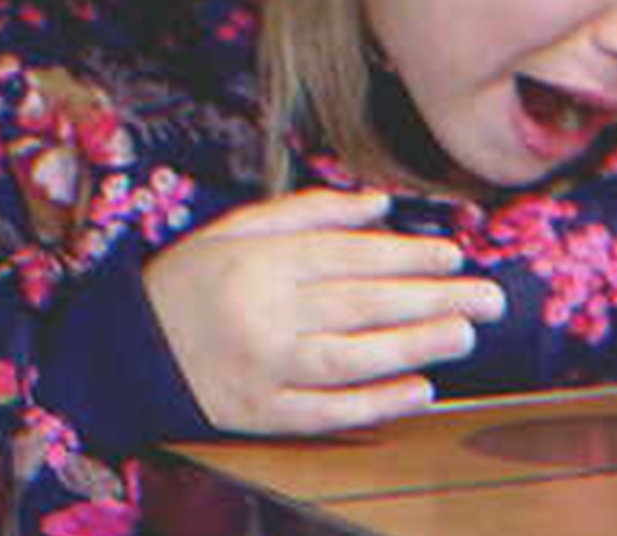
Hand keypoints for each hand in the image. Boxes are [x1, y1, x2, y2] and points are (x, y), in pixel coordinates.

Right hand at [141, 189, 505, 434]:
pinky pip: (326, 410)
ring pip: (352, 357)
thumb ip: (311, 211)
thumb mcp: (239, 228)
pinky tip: (420, 391)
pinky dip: (376, 403)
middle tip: (490, 297)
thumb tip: (381, 203)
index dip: (407, 255)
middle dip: (432, 298)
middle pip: (362, 304)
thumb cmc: (192, 281)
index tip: (455, 254)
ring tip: (465, 334)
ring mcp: (264, 368)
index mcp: (263, 263)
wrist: (126, 351)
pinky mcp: (260, 414)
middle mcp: (266, 314)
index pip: (349, 257)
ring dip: (414, 346)